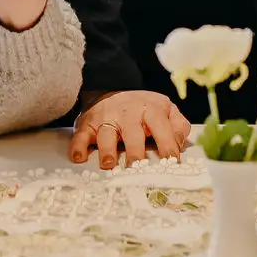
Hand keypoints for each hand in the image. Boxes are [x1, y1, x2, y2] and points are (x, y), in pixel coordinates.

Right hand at [70, 90, 190, 167]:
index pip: (161, 126)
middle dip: (135, 151)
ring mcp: (106, 118)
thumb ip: (178, 126)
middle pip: (132, 132)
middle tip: (137, 168)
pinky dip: (77, 146)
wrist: (111, 88)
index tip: (172, 161)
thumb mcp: (165, 109)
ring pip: (106, 134)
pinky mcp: (87, 124)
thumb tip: (179, 146)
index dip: (167, 144)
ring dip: (106, 150)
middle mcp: (127, 113)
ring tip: (108, 165)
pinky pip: (80, 135)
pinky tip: (79, 158)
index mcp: (150, 109)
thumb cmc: (142, 108)